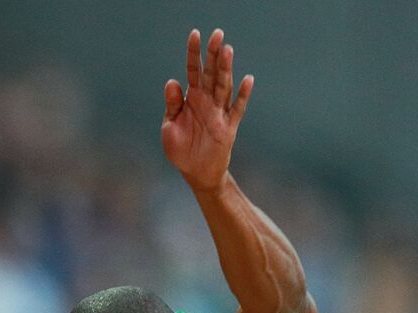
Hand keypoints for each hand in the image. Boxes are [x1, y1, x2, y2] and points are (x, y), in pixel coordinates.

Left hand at [162, 28, 253, 193]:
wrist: (196, 173)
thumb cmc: (181, 149)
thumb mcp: (170, 126)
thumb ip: (172, 104)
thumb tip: (172, 81)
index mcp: (191, 98)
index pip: (193, 70)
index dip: (194, 53)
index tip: (195, 34)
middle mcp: (207, 101)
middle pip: (211, 74)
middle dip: (213, 54)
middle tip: (217, 34)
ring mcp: (219, 113)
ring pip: (223, 87)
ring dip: (226, 69)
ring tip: (227, 50)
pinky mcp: (228, 128)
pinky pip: (236, 109)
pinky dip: (242, 95)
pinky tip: (247, 79)